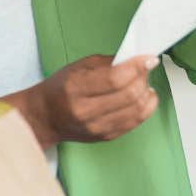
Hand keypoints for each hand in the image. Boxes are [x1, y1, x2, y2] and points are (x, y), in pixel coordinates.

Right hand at [0, 54, 159, 148]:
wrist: (46, 116)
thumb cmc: (61, 88)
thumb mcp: (79, 66)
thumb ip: (109, 62)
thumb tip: (138, 60)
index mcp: (75, 88)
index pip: (115, 79)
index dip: (137, 67)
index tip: (149, 59)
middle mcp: (85, 111)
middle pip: (129, 95)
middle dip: (143, 78)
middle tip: (145, 69)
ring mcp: (96, 127)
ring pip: (136, 110)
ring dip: (146, 93)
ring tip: (144, 83)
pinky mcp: (105, 137)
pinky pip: (134, 123)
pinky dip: (145, 107)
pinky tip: (143, 97)